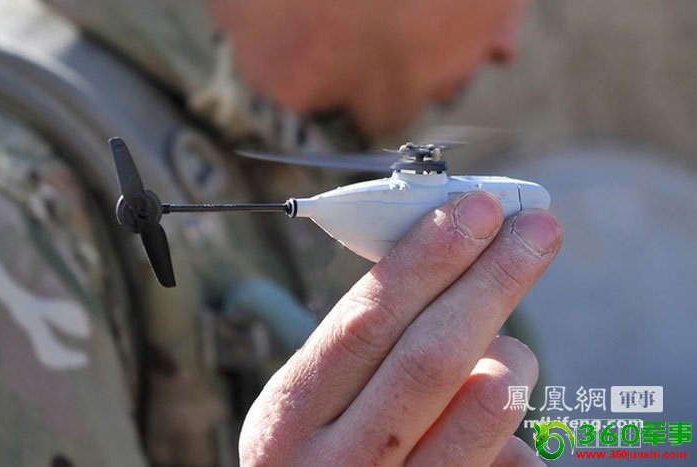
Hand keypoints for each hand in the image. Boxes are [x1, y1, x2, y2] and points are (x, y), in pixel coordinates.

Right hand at [240, 191, 561, 465]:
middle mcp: (337, 464)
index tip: (476, 208)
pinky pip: (512, 459)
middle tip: (537, 230)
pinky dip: (518, 430)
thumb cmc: (320, 452)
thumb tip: (459, 277)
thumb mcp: (311, 405)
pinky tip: (492, 426)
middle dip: (491, 281)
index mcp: (290, 416)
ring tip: (513, 349)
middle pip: (430, 357)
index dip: (427, 259)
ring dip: (513, 358)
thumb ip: (365, 352)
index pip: (365, 322)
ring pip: (484, 407)